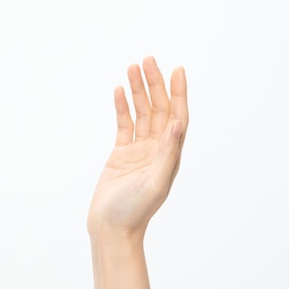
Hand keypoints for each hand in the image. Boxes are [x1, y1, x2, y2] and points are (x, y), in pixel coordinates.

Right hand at [87, 57, 187, 238]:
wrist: (111, 228)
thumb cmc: (134, 211)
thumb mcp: (155, 183)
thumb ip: (167, 153)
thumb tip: (178, 124)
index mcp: (169, 155)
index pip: (177, 117)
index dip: (178, 93)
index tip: (177, 70)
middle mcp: (157, 149)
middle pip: (158, 109)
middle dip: (154, 84)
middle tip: (148, 60)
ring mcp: (139, 151)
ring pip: (141, 114)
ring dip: (138, 91)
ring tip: (132, 68)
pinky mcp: (121, 154)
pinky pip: (124, 125)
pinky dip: (122, 108)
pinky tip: (120, 92)